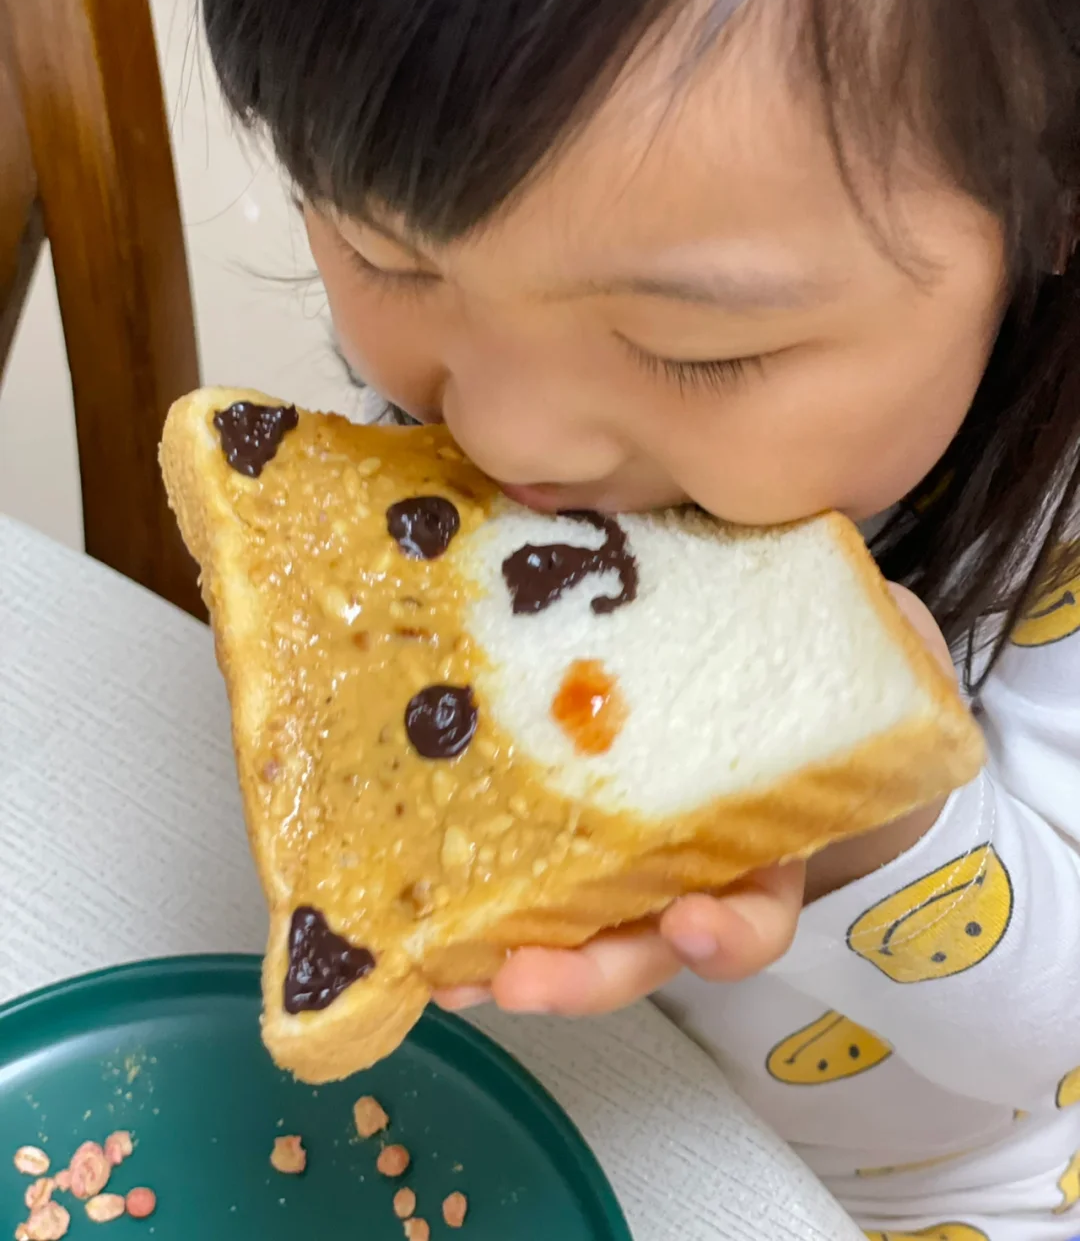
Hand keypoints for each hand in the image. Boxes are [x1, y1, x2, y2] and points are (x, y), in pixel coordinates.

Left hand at [435, 583, 955, 1017]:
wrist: (764, 643)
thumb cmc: (813, 657)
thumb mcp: (853, 650)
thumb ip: (868, 643)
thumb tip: (872, 595)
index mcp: (759, 842)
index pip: (752, 915)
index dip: (727, 934)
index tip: (695, 923)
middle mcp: (685, 860)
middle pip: (641, 942)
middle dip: (584, 972)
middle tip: (520, 981)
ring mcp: (621, 839)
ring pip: (571, 916)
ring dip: (510, 946)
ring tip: (451, 965)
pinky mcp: (561, 797)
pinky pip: (521, 847)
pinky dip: (485, 869)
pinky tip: (430, 868)